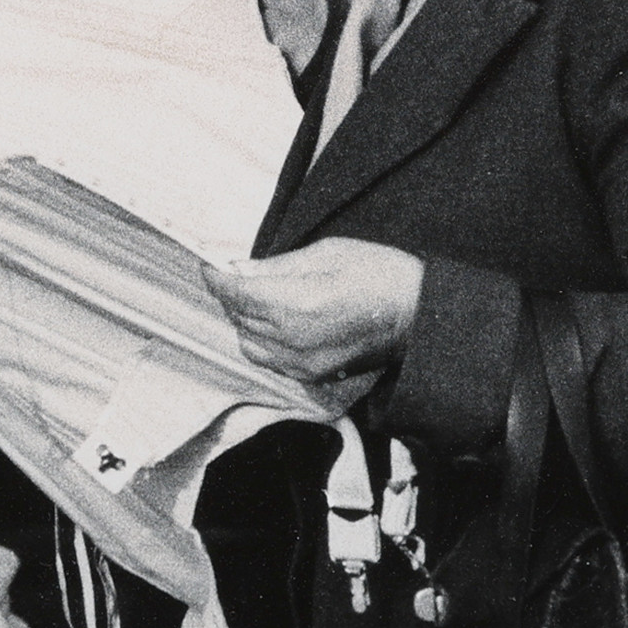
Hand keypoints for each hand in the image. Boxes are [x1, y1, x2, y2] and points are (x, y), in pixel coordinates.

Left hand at [204, 237, 423, 385]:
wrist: (419, 316)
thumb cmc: (380, 275)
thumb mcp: (327, 253)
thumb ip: (277, 265)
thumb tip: (239, 268)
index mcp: (295, 303)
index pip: (235, 292)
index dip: (216, 277)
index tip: (208, 265)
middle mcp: (292, 339)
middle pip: (238, 318)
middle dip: (232, 294)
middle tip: (237, 274)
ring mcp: (301, 362)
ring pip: (249, 343)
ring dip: (245, 320)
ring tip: (258, 297)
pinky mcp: (312, 374)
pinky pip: (270, 360)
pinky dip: (263, 340)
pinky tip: (277, 322)